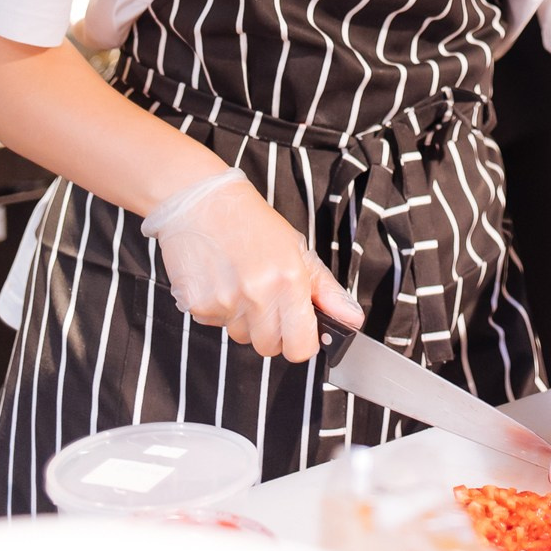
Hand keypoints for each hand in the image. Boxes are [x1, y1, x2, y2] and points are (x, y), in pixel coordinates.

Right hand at [142, 168, 363, 360]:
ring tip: (240, 282)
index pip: (301, 348)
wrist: (200, 202)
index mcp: (289, 280)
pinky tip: (220, 281)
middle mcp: (257, 294)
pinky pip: (216, 326)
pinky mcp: (196, 306)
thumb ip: (327, 290)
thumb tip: (353, 319)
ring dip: (244, 320)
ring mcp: (225, 302)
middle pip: (269, 348)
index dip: (301, 340)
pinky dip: (219, 311)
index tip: (298, 327)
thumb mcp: (297, 249)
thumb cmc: (252, 223)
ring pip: (242, 338)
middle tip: (265, 296)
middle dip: (271, 330)